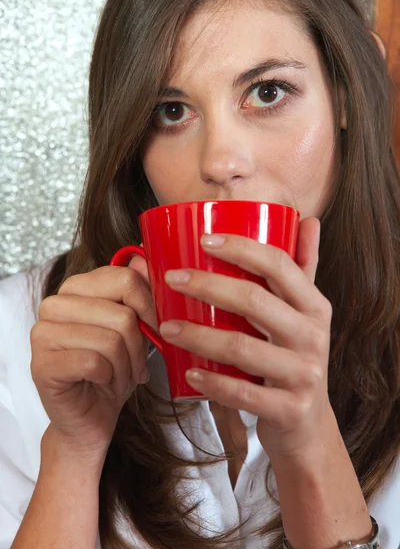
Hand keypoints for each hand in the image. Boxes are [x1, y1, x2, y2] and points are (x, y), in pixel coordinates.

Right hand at [30, 256, 157, 465]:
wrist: (92, 417)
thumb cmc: (113, 370)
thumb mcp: (134, 327)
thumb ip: (137, 291)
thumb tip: (142, 256)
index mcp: (77, 288)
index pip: (124, 278)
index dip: (150, 306)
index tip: (157, 329)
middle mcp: (55, 304)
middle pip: (122, 313)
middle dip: (139, 345)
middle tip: (136, 363)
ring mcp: (43, 333)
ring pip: (111, 340)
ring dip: (126, 365)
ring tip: (120, 375)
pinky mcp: (41, 364)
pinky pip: (95, 363)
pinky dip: (109, 378)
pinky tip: (103, 383)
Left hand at [159, 218, 333, 459]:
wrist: (307, 425)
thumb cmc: (294, 358)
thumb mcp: (305, 314)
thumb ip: (304, 268)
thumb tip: (309, 220)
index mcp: (314, 306)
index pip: (278, 265)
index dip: (240, 248)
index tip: (203, 240)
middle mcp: (313, 336)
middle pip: (254, 301)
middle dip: (207, 285)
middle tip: (172, 279)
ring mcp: (303, 373)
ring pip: (242, 347)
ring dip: (198, 335)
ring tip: (166, 326)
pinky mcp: (289, 408)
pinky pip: (242, 393)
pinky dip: (212, 381)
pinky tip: (188, 371)